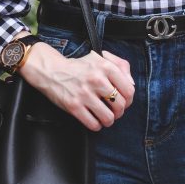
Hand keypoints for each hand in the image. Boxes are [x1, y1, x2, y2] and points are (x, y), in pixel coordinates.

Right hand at [18, 42, 135, 131]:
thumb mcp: (101, 57)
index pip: (129, 90)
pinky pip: (93, 124)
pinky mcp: (74, 106)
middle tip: (114, 111)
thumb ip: (121, 65)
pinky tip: (94, 120)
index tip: (124, 101)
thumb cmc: (80, 66)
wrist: (53, 71)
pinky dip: (96, 125)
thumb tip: (132, 84)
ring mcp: (84, 94)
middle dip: (119, 111)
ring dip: (109, 120)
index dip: (129, 99)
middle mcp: (96, 79)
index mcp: (105, 66)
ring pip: (108, 117)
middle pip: (120, 105)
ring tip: (105, 117)